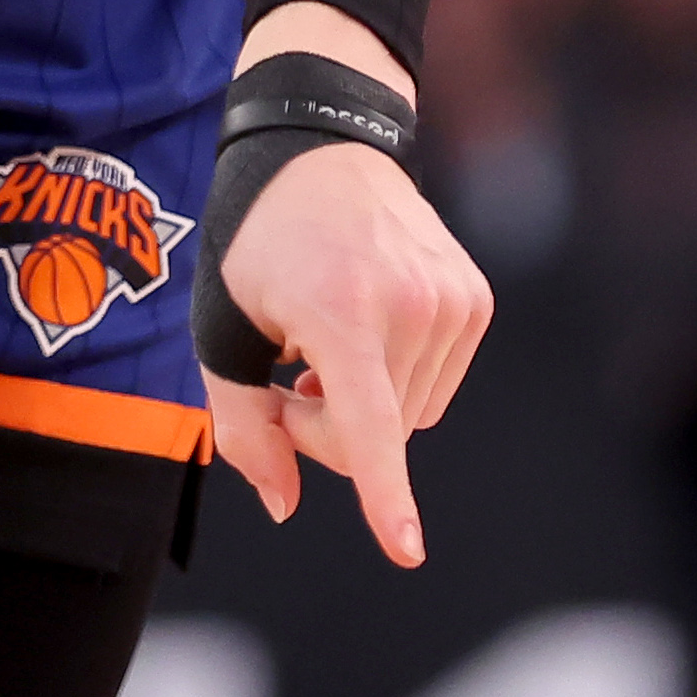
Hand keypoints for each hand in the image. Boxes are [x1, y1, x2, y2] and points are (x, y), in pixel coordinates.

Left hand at [201, 15, 492, 566]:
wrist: (321, 146)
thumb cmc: (256, 241)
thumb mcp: (222, 327)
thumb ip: (244, 424)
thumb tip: (285, 506)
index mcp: (339, 310)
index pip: (367, 424)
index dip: (383, 496)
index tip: (406, 550)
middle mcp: (409, 304)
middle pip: (374, 435)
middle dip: (326, 426)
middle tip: (291, 371)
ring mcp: (451, 299)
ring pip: (411, 417)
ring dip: (366, 403)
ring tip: (328, 341)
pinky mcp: (475, 299)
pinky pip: (436, 385)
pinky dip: (398, 377)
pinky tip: (368, 328)